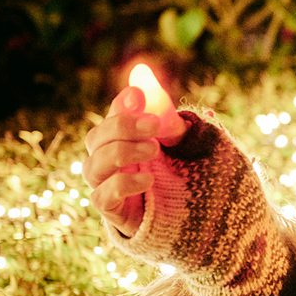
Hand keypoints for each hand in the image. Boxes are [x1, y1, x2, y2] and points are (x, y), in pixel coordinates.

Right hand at [83, 86, 184, 236]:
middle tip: (154, 124)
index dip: (123, 104)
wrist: (202, 221)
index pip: (114, 116)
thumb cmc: (190, 175)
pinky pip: (102, 197)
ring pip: (94, 165)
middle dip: (123, 126)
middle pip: (96, 138)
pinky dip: (122, 184)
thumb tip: (142, 74)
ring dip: (122, 152)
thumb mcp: (185, 142)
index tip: (139, 95)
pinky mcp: (115, 212)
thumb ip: (167, 116)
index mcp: (125, 140)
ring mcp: (108, 187)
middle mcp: (110, 161)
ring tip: (153, 149)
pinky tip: (147, 179)